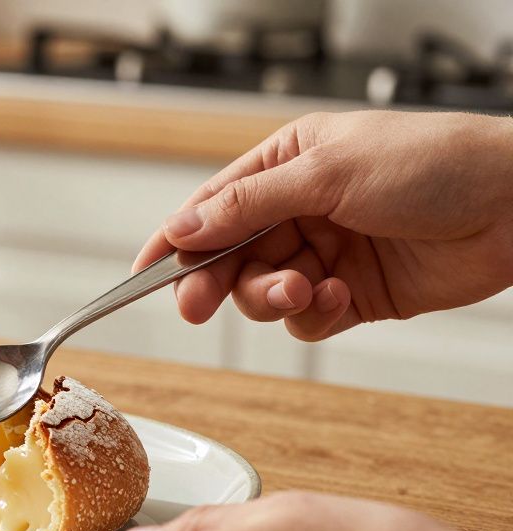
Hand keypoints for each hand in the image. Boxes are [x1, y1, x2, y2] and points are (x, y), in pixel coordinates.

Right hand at [134, 111, 512, 339]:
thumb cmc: (436, 164)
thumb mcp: (327, 172)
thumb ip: (247, 204)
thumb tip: (182, 226)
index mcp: (286, 164)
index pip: (212, 206)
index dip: (174, 241)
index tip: (143, 273)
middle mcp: (300, 209)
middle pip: (229, 257)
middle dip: (217, 280)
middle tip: (200, 304)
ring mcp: (325, 252)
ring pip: (263, 291)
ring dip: (272, 296)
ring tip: (303, 286)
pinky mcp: (353, 294)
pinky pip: (306, 317)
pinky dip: (313, 312)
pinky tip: (339, 293)